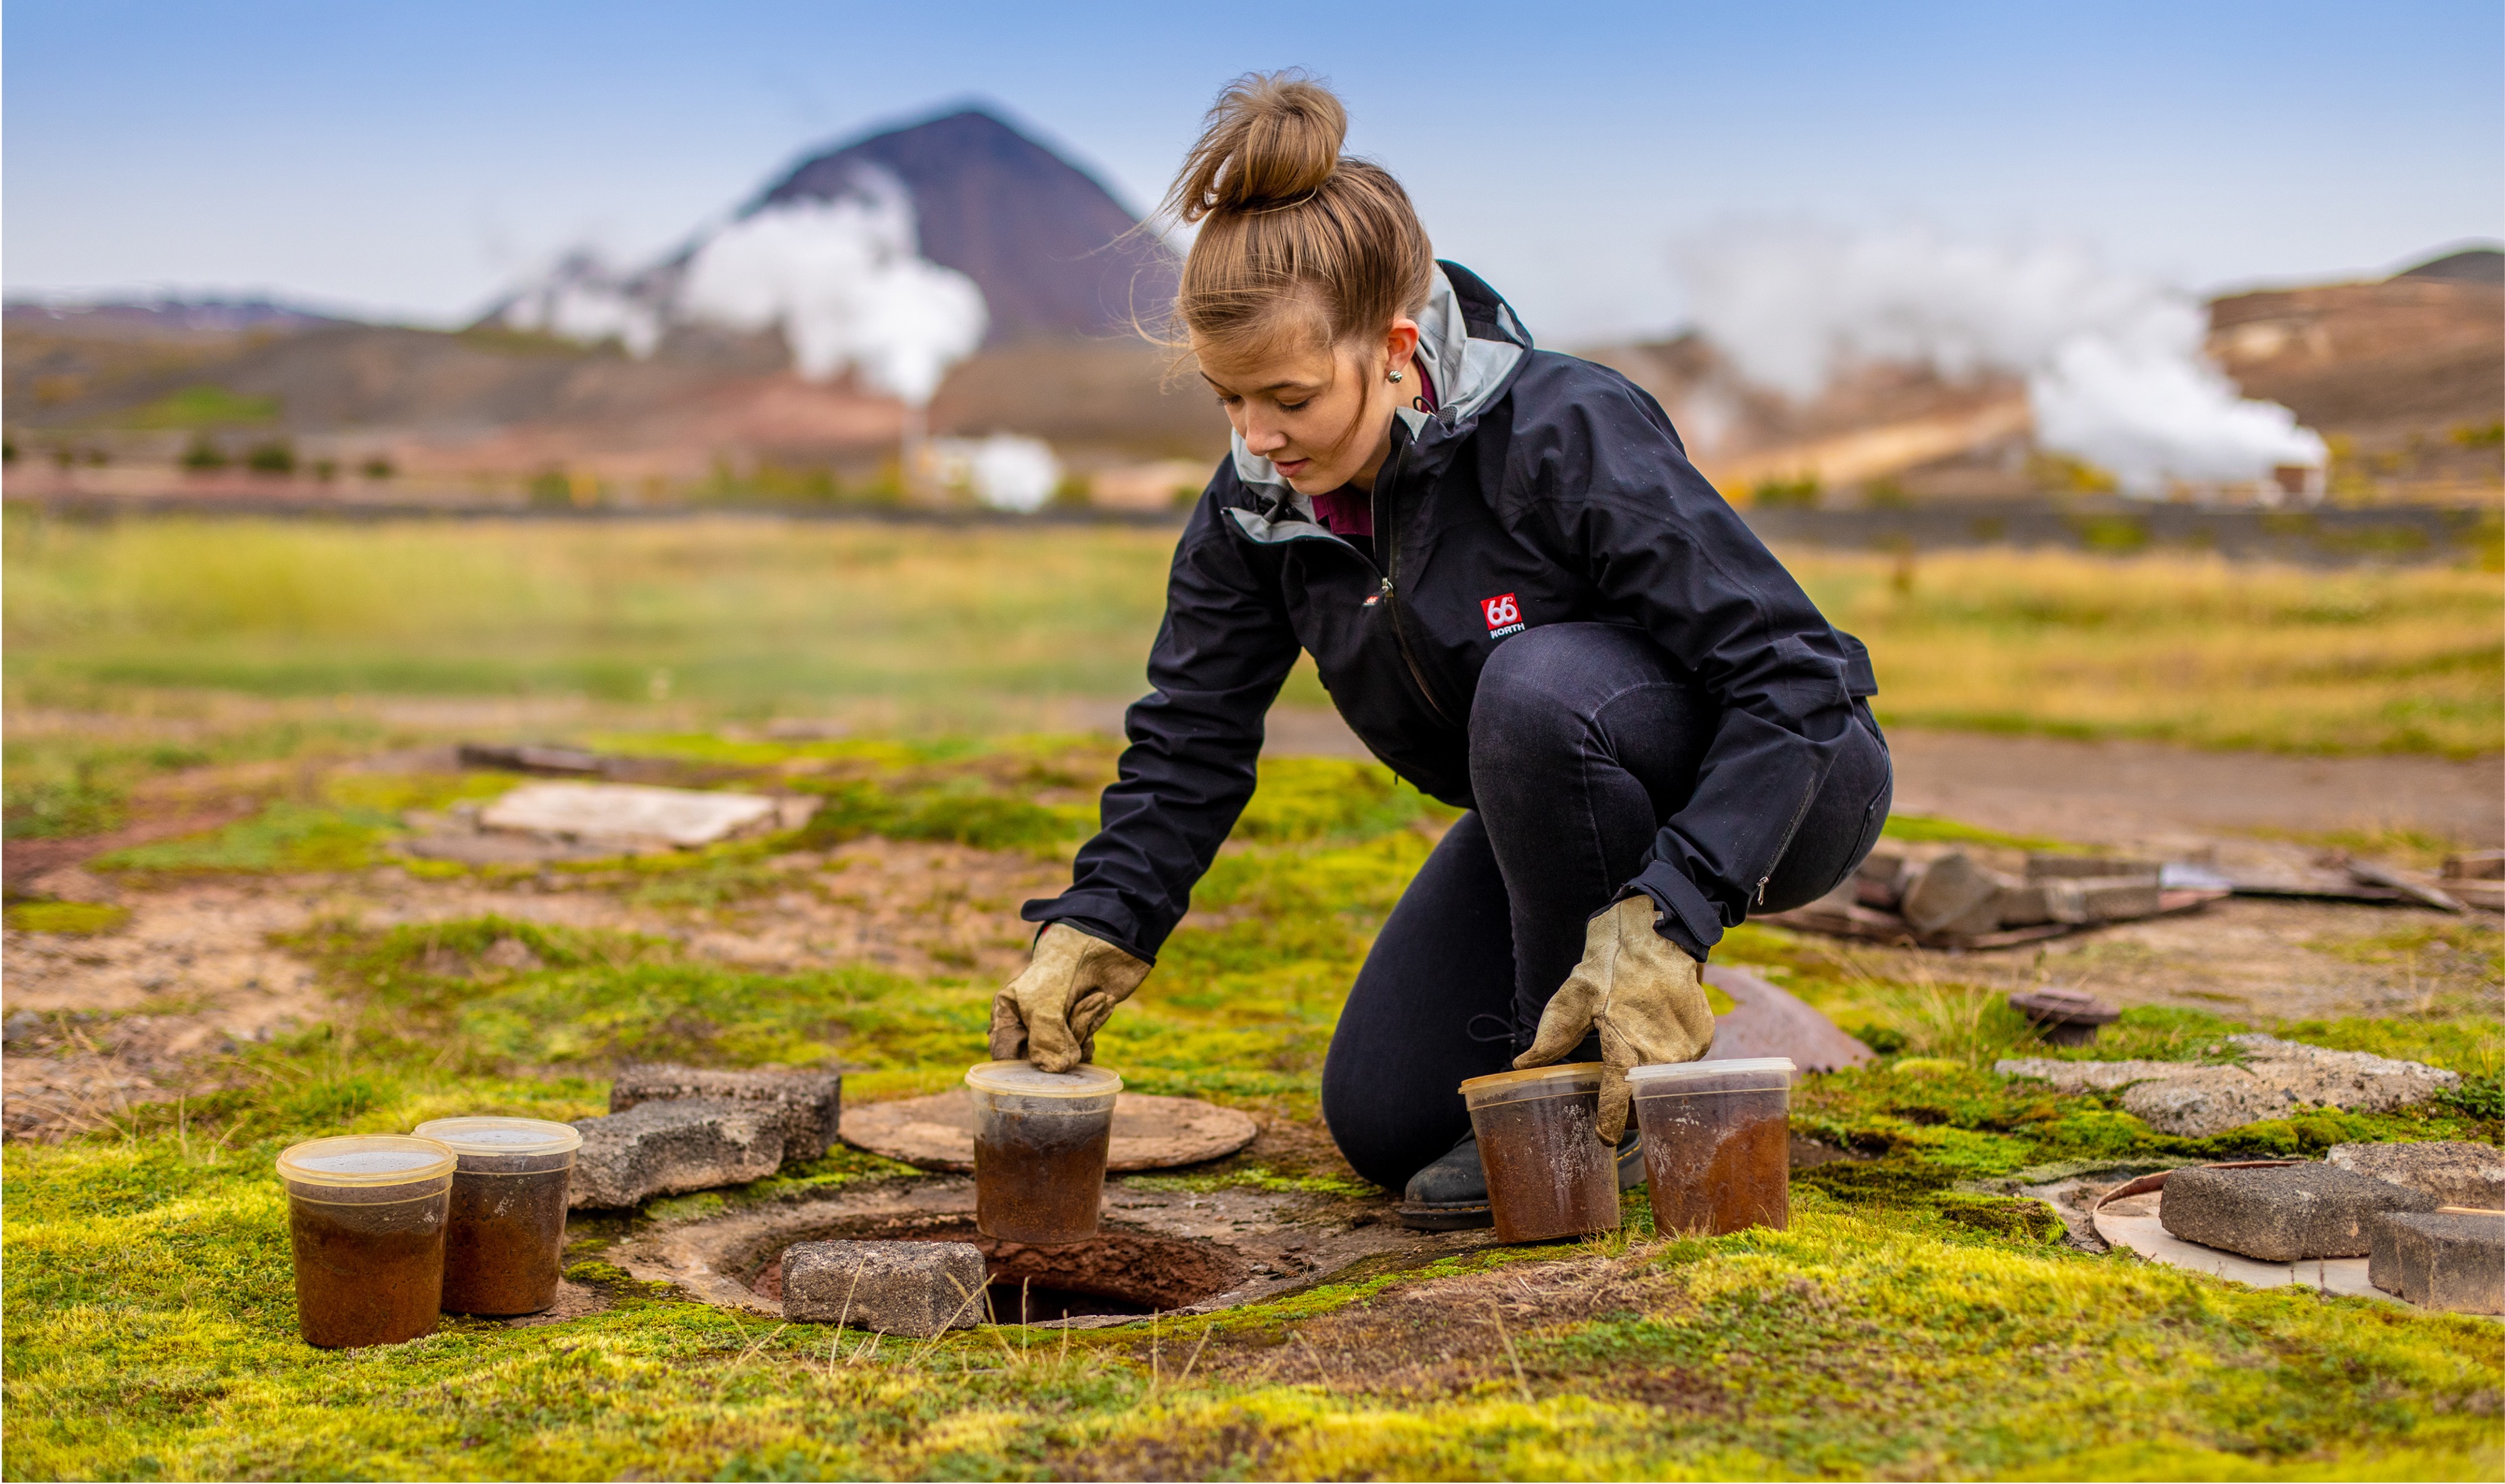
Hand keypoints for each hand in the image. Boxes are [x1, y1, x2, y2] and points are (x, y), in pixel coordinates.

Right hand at [986, 924, 1152, 1072]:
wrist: (1104, 940)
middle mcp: (1028, 1023)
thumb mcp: (1046, 1004)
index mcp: (1008, 1012)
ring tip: (1093, 998)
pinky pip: (1083, 1048)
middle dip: (1059, 1046)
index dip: (1019, 1069)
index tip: (1040, 1070)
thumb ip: (1046, 1040)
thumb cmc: (1063, 966)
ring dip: (1082, 1029)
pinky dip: (1094, 1025)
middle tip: (1072, 1019)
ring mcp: (1055, 1027)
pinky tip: (1101, 1001)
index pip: (1004, 1056)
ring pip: (1064, 1054)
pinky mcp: (1079, 1028)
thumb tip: (1056, 1069)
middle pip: (1039, 1059)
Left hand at [1515, 895, 1714, 1141]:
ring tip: (1631, 1073)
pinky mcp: (1704, 1038)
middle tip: (1612, 1106)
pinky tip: (1652, 1047)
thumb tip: (1523, 1066)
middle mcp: (1666, 1055)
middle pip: (1645, 1097)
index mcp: (1630, 1049)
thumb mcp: (1573, 998)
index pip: (1619, 1103)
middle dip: (1629, 1105)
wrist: (1656, 932)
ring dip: (1648, 1080)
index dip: (1610, 1125)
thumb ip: (1552, 1037)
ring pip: (1665, 1081)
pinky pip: (1683, 1064)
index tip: (1604, 1139)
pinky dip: (1667, 1061)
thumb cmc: (1610, 966)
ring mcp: (1690, 1048)